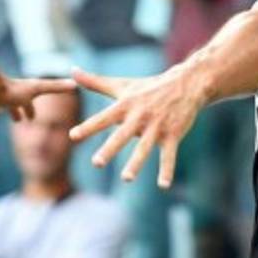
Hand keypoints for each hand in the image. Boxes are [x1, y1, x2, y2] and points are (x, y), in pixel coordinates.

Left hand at [0, 75, 75, 123]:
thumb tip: (76, 83)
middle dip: (13, 111)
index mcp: (15, 96)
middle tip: (15, 121)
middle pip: (8, 104)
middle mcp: (1, 97)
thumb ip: (55, 87)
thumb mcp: (36, 89)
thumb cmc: (10, 89)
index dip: (30, 110)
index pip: (25, 103)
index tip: (32, 119)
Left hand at [69, 67, 205, 187]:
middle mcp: (140, 116)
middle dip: (110, 149)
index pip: (103, 117)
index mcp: (125, 105)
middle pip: (122, 135)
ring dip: (136, 163)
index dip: (88, 126)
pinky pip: (169, 155)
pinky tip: (163, 185)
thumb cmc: (148, 87)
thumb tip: (72, 71)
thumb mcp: (122, 84)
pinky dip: (167, 170)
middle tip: (96, 163)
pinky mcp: (173, 134)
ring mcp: (157, 126)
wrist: (185, 84)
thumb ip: (95, 82)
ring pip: (145, 147)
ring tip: (126, 178)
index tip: (73, 136)